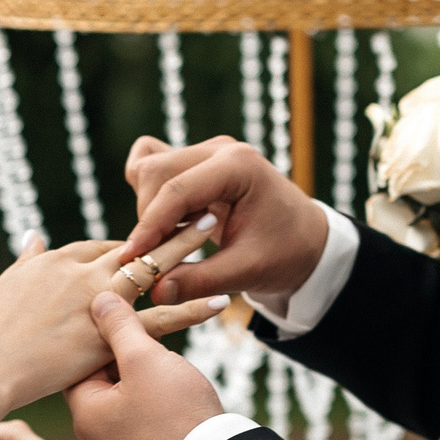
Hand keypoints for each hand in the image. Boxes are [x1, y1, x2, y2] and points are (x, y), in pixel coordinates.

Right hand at [0, 221, 226, 409]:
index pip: (100, 246)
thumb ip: (25, 262)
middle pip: (133, 242)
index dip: (129, 243)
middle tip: (196, 206)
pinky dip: (190, 308)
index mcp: (55, 262)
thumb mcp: (4, 287)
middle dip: (164, 223)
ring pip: (152, 267)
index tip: (148, 239)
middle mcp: (81, 272)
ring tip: (216, 228)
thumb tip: (33, 237)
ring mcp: (97, 298)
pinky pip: (159, 318)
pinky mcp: (108, 331)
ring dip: (185, 247)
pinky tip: (218, 300)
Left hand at [65, 291, 224, 439]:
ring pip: (125, 390)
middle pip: (101, 375)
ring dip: (144, 369)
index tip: (123, 319)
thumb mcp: (143, 359)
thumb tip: (99, 299)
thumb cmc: (175, 411)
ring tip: (166, 359)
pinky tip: (176, 382)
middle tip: (149, 336)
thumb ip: (120, 326)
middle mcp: (97, 432)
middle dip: (126, 353)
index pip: (78, 362)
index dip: (100, 336)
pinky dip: (155, 390)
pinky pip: (142, 408)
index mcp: (85, 413)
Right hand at [116, 135, 328, 304]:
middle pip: (157, 172)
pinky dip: (152, 194)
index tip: (131, 258)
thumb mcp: (247, 271)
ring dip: (150, 208)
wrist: (308, 241)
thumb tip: (156, 290)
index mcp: (239, 166)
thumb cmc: (286, 253)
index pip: (177, 190)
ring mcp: (208, 151)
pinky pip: (157, 166)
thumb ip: (200, 280)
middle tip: (154, 258)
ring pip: (152, 169)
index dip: (149, 225)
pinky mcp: (198, 162)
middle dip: (149, 218)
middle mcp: (221, 149)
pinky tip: (171, 224)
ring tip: (169, 243)